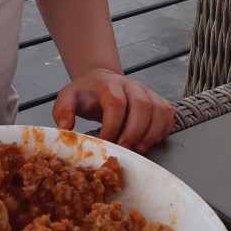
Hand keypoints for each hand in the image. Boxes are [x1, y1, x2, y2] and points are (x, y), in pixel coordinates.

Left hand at [52, 68, 175, 153]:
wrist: (100, 81)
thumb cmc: (86, 93)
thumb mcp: (68, 97)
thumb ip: (62, 110)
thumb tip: (66, 129)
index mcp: (108, 83)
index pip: (116, 102)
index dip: (113, 125)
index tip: (106, 141)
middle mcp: (131, 85)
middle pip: (142, 105)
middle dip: (134, 131)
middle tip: (125, 149)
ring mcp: (147, 92)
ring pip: (159, 110)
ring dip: (151, 133)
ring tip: (138, 149)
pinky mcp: (157, 100)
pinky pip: (168, 114)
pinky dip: (163, 130)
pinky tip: (150, 141)